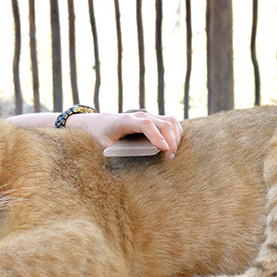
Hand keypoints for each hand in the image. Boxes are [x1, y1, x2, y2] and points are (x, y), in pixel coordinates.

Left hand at [67, 110, 182, 158]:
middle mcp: (139, 116)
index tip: (164, 149)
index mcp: (126, 121)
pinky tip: (174, 145)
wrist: (99, 122)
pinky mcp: (153, 118)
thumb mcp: (102, 145)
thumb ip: (113, 151)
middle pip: (164, 123)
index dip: (157, 136)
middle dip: (171, 141)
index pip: (146, 124)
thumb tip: (126, 162)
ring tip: (172, 154)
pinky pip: (171, 122)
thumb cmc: (100, 135)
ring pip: (171, 121)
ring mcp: (148, 115)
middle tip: (170, 159)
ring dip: (176, 137)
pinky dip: (176, 132)